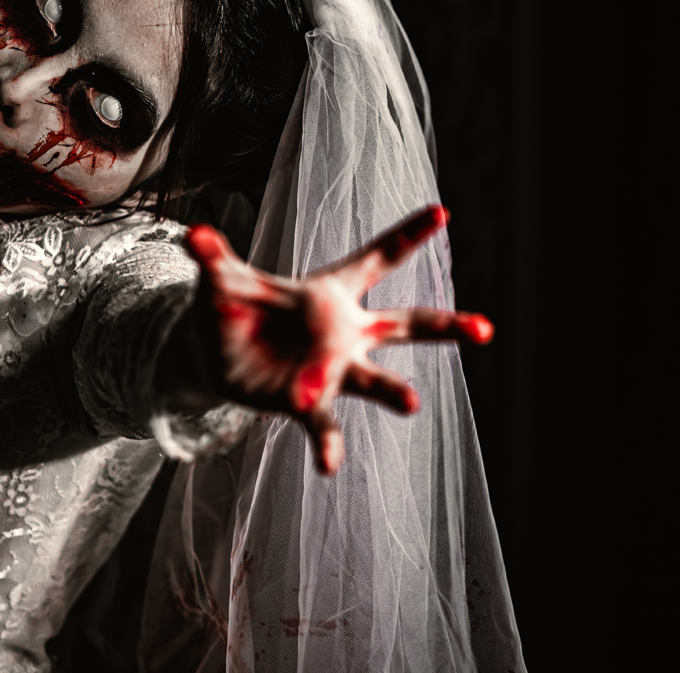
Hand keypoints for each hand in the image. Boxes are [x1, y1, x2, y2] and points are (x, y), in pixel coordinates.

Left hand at [185, 205, 492, 474]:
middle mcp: (343, 332)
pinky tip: (329, 467)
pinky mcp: (308, 402)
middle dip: (446, 327)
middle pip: (405, 325)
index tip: (442, 211)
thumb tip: (193, 234)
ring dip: (393, 391)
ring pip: (375, 381)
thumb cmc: (232, 309)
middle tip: (486, 330)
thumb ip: (214, 258)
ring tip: (412, 403)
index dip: (407, 236)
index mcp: (330, 293)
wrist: (218, 357)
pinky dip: (328, 444)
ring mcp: (330, 369)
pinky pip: (325, 425)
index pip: (377, 259)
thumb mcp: (223, 281)